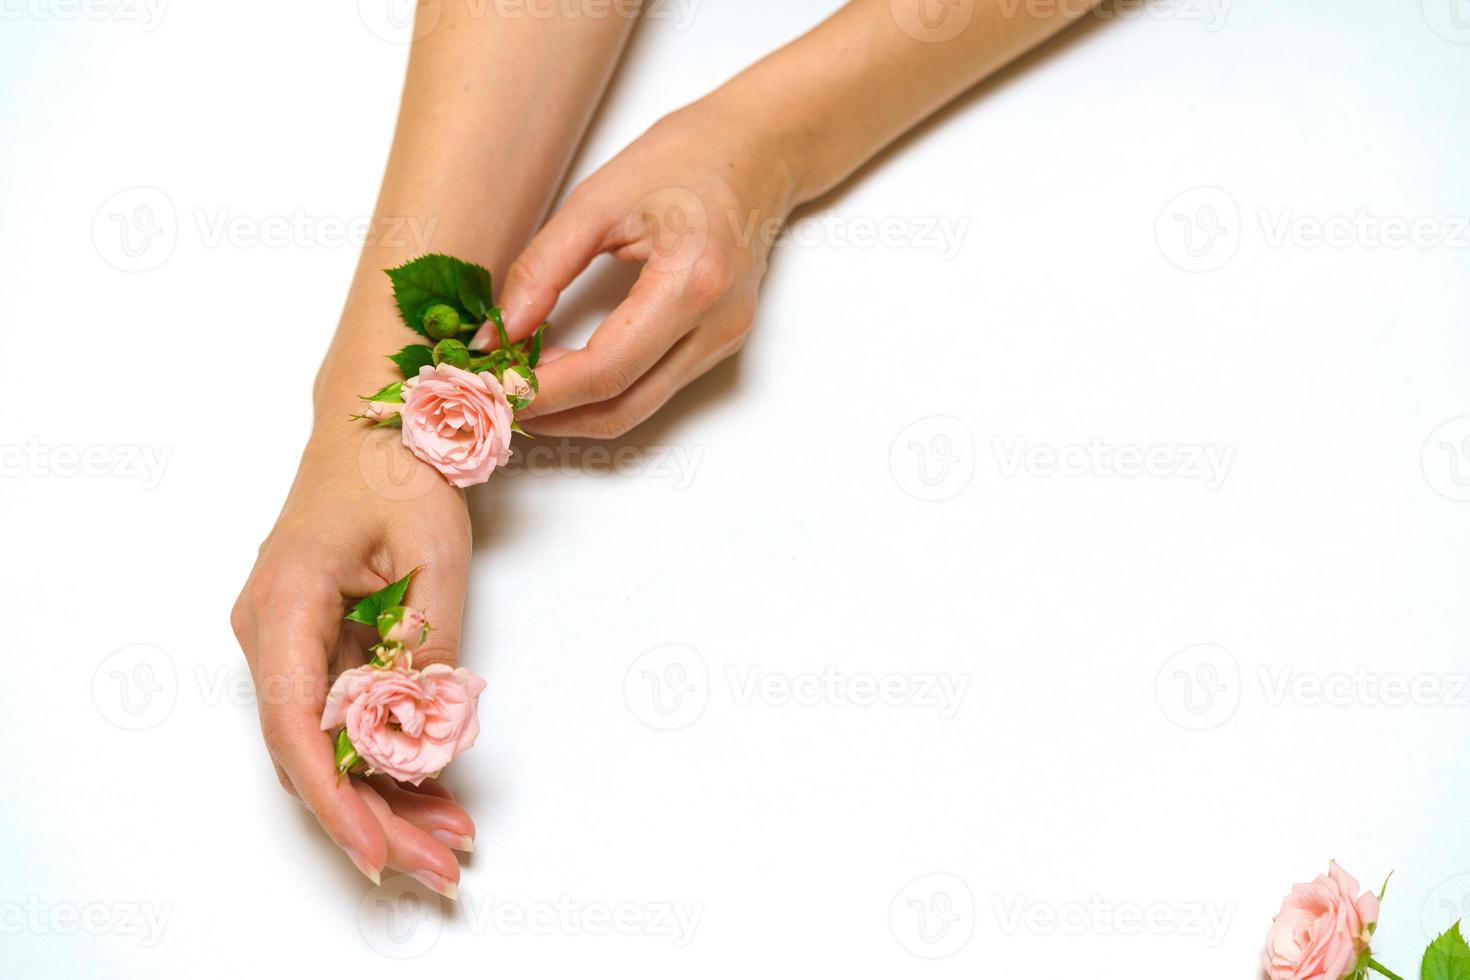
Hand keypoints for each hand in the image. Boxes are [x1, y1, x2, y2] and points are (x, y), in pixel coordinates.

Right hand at [230, 426, 473, 897]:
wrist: (376, 426)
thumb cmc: (400, 471)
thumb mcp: (433, 556)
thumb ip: (424, 647)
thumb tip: (422, 741)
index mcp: (285, 601)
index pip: (297, 726)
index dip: (338, 800)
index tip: (381, 853)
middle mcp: (269, 632)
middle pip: (310, 752)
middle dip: (375, 817)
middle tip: (440, 865)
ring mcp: (285, 644)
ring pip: (326, 746)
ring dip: (385, 797)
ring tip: (449, 839)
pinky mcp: (311, 648)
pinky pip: (341, 719)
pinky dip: (385, 758)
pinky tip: (432, 795)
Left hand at [471, 98, 798, 437]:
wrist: (758, 151)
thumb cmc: (683, 159)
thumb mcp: (595, 201)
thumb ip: (540, 271)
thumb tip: (496, 336)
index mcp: (692, 283)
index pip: (606, 369)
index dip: (543, 390)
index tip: (492, 384)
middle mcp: (717, 326)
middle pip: (622, 407)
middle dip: (553, 414)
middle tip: (497, 393)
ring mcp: (725, 342)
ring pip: (637, 409)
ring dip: (574, 408)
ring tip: (523, 380)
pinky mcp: (721, 345)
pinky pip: (653, 389)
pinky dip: (601, 390)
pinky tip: (564, 367)